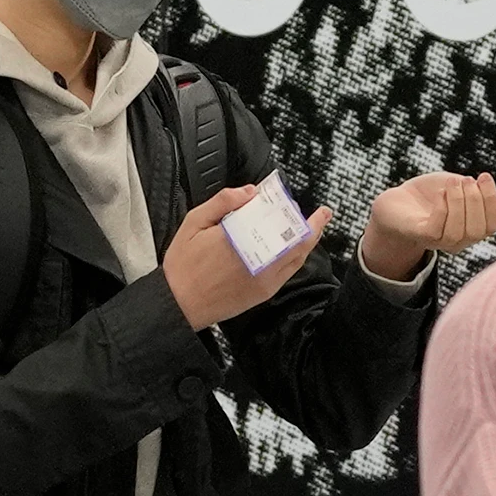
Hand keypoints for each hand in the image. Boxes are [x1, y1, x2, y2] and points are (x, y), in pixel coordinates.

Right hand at [162, 184, 332, 330]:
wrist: (179, 304)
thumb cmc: (183, 266)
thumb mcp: (193, 223)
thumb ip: (221, 202)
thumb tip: (249, 192)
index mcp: (239, 238)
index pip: (274, 216)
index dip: (285, 205)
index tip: (283, 195)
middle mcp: (258, 259)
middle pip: (296, 237)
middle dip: (310, 223)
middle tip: (317, 213)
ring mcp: (264, 278)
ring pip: (298, 255)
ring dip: (309, 239)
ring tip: (314, 226)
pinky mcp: (265, 292)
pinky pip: (290, 271)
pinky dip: (298, 257)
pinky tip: (296, 249)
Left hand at [358, 171, 495, 281]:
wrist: (395, 203)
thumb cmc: (431, 195)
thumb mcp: (461, 190)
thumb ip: (482, 197)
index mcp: (471, 229)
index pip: (492, 225)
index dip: (492, 202)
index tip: (484, 176)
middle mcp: (457, 241)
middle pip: (478, 231)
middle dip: (477, 201)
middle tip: (466, 179)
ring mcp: (437, 241)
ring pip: (458, 233)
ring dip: (460, 203)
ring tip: (453, 182)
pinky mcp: (418, 235)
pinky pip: (436, 230)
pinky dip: (443, 209)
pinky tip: (441, 192)